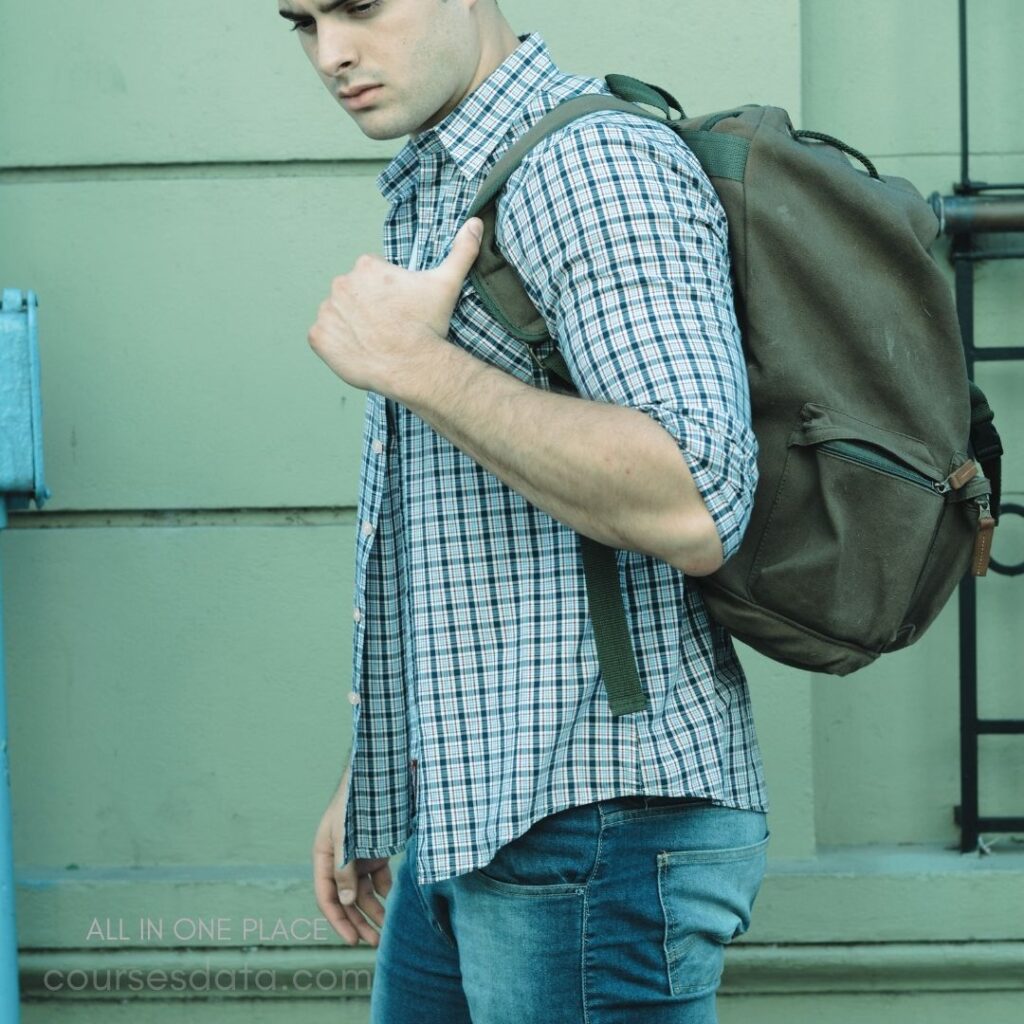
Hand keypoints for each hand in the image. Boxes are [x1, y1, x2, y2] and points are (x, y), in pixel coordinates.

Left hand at [307, 217, 483, 396]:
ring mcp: (327, 311)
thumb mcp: (447, 284)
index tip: (399, 308)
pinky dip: (336, 344)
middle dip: (367, 307)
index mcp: (366, 267)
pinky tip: (358, 351)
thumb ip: (461, 251)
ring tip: (374, 340)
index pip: (372, 275)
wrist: (413, 366)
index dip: (387, 293)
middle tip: (388, 326)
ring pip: (338, 314)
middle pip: (353, 294)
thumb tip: (475, 223)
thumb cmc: (428, 325)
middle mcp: (341, 284)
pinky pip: (323, 338)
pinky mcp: (318, 337)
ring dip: (350, 324)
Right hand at [312, 774, 392, 946]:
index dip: (338, 920)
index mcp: (324, 855)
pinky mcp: (375, 851)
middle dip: (358, 921)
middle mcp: (340, 859)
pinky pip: (378, 878)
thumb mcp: (345, 835)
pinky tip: (391, 900)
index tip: (351, 940)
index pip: (326, 896)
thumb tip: (347, 901)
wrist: (377, 775)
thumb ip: (344, 868)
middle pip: (346, 899)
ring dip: (373, 909)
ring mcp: (358, 855)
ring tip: (385, 928)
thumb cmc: (355, 801)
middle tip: (373, 941)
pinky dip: (384, 890)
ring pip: (363, 891)